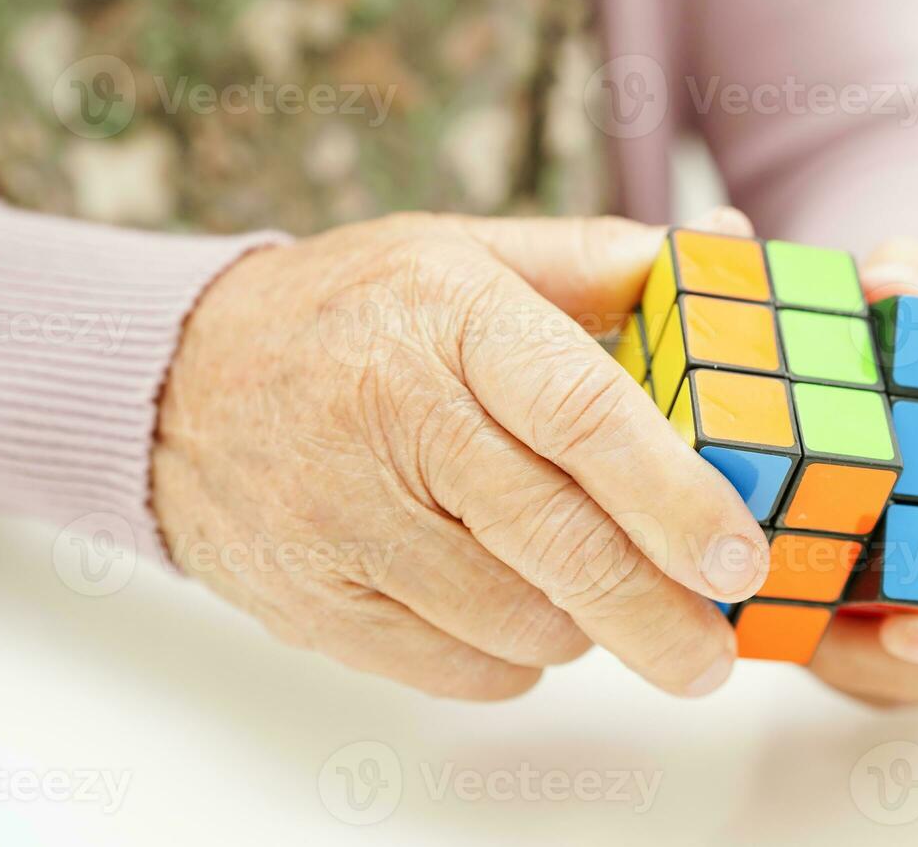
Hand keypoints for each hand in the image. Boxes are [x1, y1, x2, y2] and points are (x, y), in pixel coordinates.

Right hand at [152, 210, 769, 699]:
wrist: (178, 383)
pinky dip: (510, 656)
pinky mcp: (313, 602)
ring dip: (578, 622)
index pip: (582, 413)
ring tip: (584, 582)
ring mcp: (342, 519)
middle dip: (653, 615)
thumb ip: (601, 262)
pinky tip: (510, 606)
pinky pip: (453, 668)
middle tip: (711, 652)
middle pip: (556, 542)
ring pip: (514, 618)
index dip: (673, 495)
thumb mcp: (469, 255)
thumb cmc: (356, 314)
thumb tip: (726, 249)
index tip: (738, 558)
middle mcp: (393, 413)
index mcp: (447, 314)